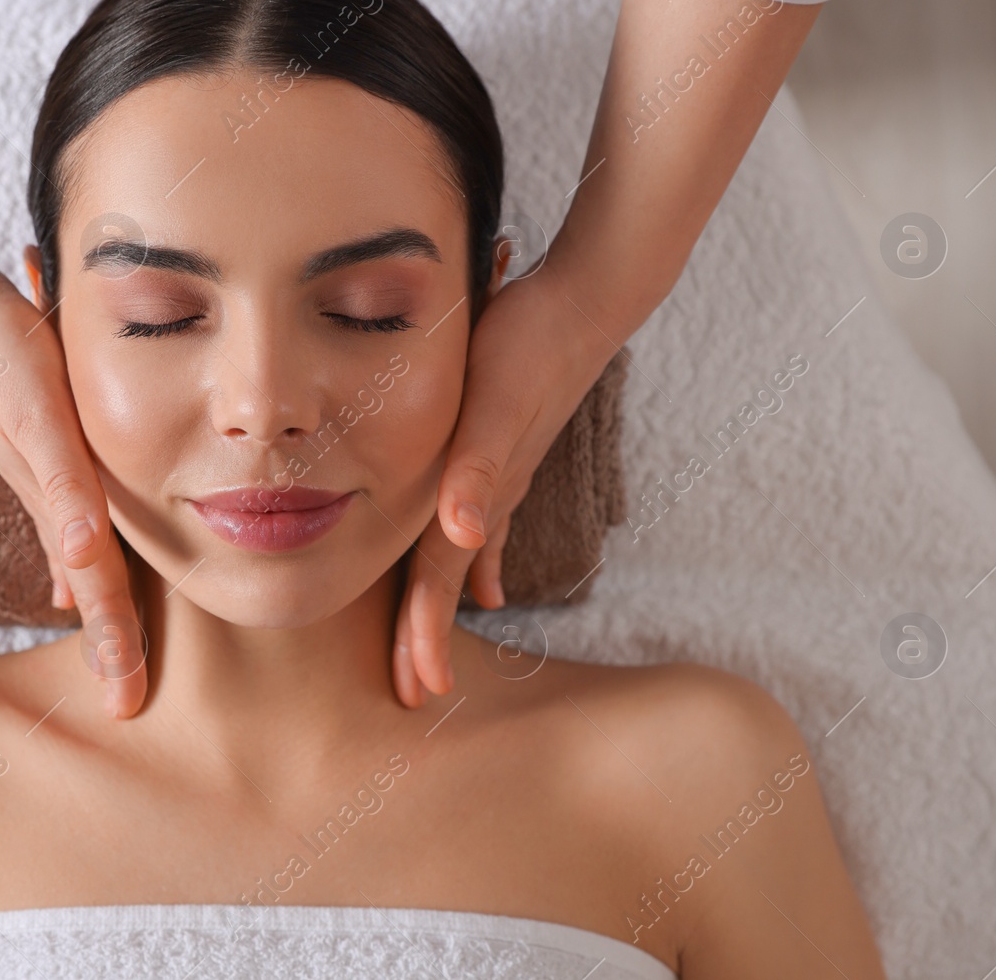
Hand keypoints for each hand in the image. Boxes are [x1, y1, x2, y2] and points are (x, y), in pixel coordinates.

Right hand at [0, 265, 146, 717]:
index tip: (126, 707)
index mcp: (65, 507)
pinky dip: (76, 562)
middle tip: (124, 707)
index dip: (116, 645)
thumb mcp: (41, 422)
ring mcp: (46, 483)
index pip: (101, 591)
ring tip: (111, 658)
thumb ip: (62, 488)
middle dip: (110, 646)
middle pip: (93, 588)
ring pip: (81, 563)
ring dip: (99, 611)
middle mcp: (57, 503)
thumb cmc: (6, 363)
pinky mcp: (41, 457)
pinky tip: (74, 578)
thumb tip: (83, 557)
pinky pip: (65, 524)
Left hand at [390, 264, 616, 706]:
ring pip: (460, 556)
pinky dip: (477, 558)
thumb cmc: (527, 348)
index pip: (440, 577)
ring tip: (432, 655)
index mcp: (473, 492)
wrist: (581, 303)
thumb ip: (478, 469)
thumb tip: (464, 536)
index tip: (418, 688)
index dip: (423, 632)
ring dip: (445, 606)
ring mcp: (498, 476)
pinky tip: (481, 582)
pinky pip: (484, 519)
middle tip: (413, 692)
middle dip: (427, 637)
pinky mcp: (503, 451)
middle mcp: (486, 493)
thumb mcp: (493, 402)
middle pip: (446, 578)